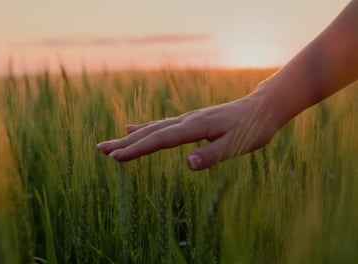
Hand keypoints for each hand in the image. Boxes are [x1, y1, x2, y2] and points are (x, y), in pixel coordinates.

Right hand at [97, 90, 280, 169]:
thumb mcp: (238, 145)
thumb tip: (188, 164)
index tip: (116, 157)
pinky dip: (143, 129)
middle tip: (100, 149)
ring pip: (152, 129)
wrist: (263, 107)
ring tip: (109, 144)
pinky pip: (160, 126)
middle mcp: (186, 121)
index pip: (160, 140)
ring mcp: (186, 120)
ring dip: (129, 138)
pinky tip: (132, 129)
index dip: (137, 149)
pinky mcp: (188, 122)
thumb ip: (212, 154)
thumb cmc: (253, 129)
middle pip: (149, 133)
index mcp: (195, 128)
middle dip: (124, 143)